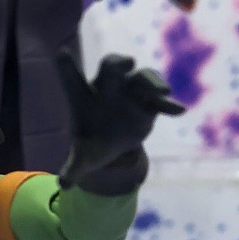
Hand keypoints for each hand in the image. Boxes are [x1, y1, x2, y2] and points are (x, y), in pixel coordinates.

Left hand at [59, 52, 184, 191]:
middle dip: (119, 63)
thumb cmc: (93, 144)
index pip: (72, 79)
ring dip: (152, 81)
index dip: (66, 67)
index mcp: (84, 97)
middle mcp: (108, 88)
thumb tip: (64, 185)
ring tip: (163, 90)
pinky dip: (168, 104)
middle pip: (111, 67)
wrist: (113, 143)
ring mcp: (130, 92)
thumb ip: (73, 169)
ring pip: (141, 78)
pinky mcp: (148, 103)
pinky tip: (178, 111)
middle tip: (127, 64)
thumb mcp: (83, 159)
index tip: (61, 54)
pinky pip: (160, 99)